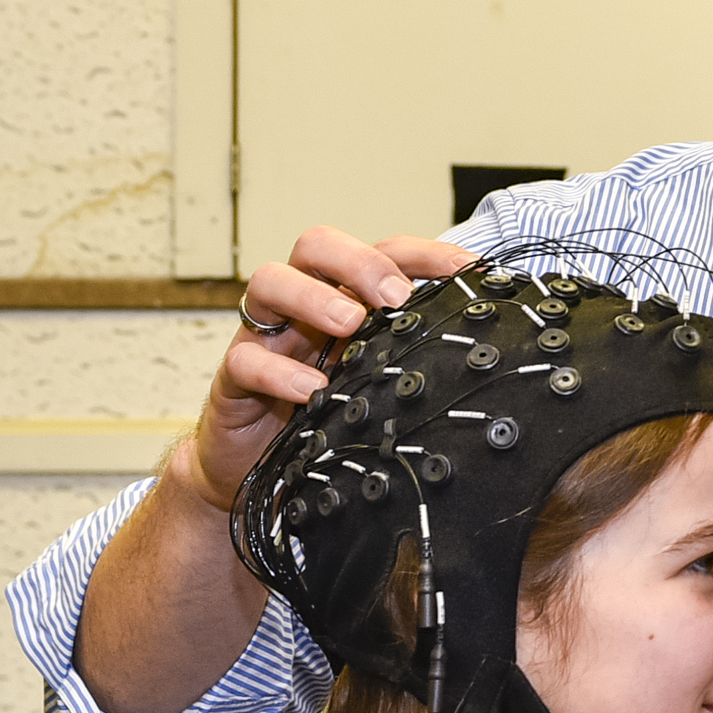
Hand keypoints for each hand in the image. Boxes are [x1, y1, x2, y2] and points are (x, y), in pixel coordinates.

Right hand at [176, 227, 472, 511]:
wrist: (257, 467)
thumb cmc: (327, 415)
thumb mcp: (378, 380)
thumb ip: (411, 357)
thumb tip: (478, 349)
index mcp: (346, 297)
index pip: (383, 253)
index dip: (425, 253)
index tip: (467, 270)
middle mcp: (304, 305)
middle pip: (317, 245)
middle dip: (359, 262)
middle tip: (394, 295)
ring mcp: (265, 336)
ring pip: (269, 282)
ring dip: (313, 297)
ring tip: (350, 324)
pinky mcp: (234, 377)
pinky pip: (245, 359)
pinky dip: (279, 372)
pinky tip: (314, 392)